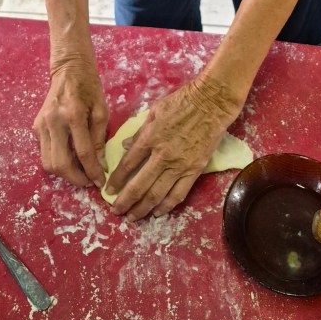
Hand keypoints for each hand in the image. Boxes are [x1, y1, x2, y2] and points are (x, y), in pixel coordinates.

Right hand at [33, 54, 108, 187]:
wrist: (68, 69)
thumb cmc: (89, 88)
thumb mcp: (101, 110)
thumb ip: (99, 139)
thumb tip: (100, 166)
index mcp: (73, 114)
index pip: (82, 152)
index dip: (92, 171)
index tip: (100, 181)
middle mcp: (53, 121)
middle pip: (59, 163)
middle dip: (75, 178)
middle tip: (88, 181)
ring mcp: (41, 125)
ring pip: (48, 162)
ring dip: (64, 173)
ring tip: (79, 171)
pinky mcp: (35, 127)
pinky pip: (44, 152)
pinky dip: (56, 160)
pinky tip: (69, 156)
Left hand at [106, 76, 241, 220]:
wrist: (212, 103)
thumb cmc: (182, 101)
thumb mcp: (155, 110)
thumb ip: (139, 131)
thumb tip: (125, 146)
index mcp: (149, 138)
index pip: (127, 165)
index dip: (116, 180)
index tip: (108, 190)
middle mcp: (161, 156)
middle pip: (138, 185)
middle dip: (124, 201)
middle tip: (116, 211)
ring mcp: (179, 165)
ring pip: (156, 194)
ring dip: (142, 209)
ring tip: (132, 217)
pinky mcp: (194, 171)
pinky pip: (178, 194)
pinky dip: (166, 206)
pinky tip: (157, 212)